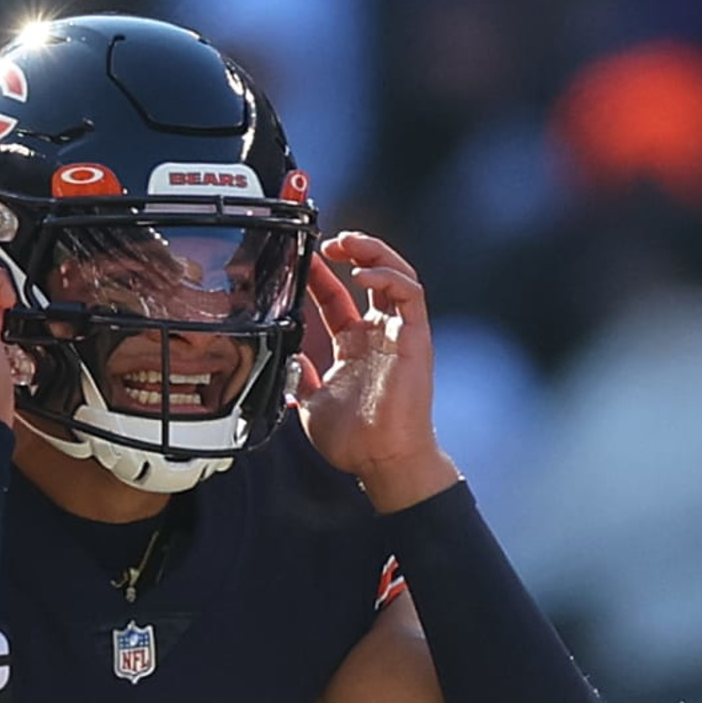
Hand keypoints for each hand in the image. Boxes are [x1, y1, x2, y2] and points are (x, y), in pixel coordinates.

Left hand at [295, 231, 459, 511]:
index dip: (320, 275)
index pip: (337, 297)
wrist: (381, 460)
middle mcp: (378, 334)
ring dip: (373, 252)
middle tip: (329, 242)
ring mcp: (399, 333)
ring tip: (348, 244)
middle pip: (372, 274)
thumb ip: (299, 377)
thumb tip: (286, 360)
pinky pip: (410, 294)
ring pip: (396, 274)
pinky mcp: (416, 337)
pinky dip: (388, 276)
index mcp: (354, 345)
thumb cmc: (353, 440)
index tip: (303, 259)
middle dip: (353, 250)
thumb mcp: (311, 404)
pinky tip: (363, 276)